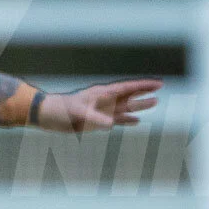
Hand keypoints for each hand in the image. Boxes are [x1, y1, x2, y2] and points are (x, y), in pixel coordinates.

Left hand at [37, 79, 161, 131]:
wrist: (48, 116)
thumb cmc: (61, 110)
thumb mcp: (78, 113)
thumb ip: (95, 118)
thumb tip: (111, 124)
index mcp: (102, 94)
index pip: (127, 88)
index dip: (143, 86)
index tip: (157, 84)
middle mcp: (105, 101)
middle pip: (129, 96)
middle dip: (145, 93)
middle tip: (160, 90)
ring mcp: (102, 111)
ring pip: (126, 108)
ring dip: (139, 107)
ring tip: (155, 103)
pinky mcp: (98, 121)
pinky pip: (117, 120)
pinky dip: (127, 121)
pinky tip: (136, 122)